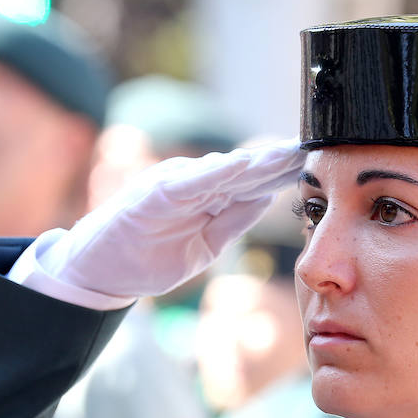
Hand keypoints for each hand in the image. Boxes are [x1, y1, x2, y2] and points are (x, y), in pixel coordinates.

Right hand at [33, 139, 304, 300]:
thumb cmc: (148, 256)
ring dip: (257, 161)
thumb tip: (269, 199)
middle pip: (245, 170)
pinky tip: (239, 166)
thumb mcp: (205, 245)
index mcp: (207, 196)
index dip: (285, 172)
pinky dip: (214, 174)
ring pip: (223, 171)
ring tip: (287, 152)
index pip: (253, 182)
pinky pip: (188, 183)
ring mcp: (171, 185)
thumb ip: (233, 220)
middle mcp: (193, 182)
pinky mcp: (151, 194)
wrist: (97, 272)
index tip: (320, 163)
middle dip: (279, 160)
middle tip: (318, 146)